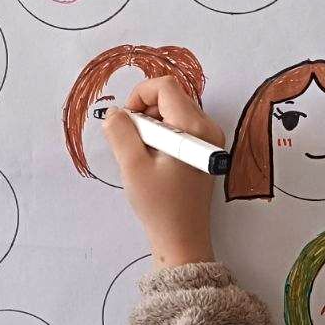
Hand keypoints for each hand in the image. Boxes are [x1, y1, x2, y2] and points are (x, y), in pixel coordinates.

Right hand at [103, 77, 223, 268]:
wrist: (182, 238)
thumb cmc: (159, 205)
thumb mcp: (133, 166)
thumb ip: (121, 132)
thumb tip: (115, 113)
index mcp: (193, 128)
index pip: (164, 86)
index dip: (139, 96)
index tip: (126, 122)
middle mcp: (207, 127)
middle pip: (171, 97)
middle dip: (145, 112)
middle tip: (132, 142)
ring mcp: (209, 139)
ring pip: (174, 111)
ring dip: (152, 125)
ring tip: (142, 155)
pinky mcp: (204, 150)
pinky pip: (180, 127)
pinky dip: (161, 136)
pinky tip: (153, 160)